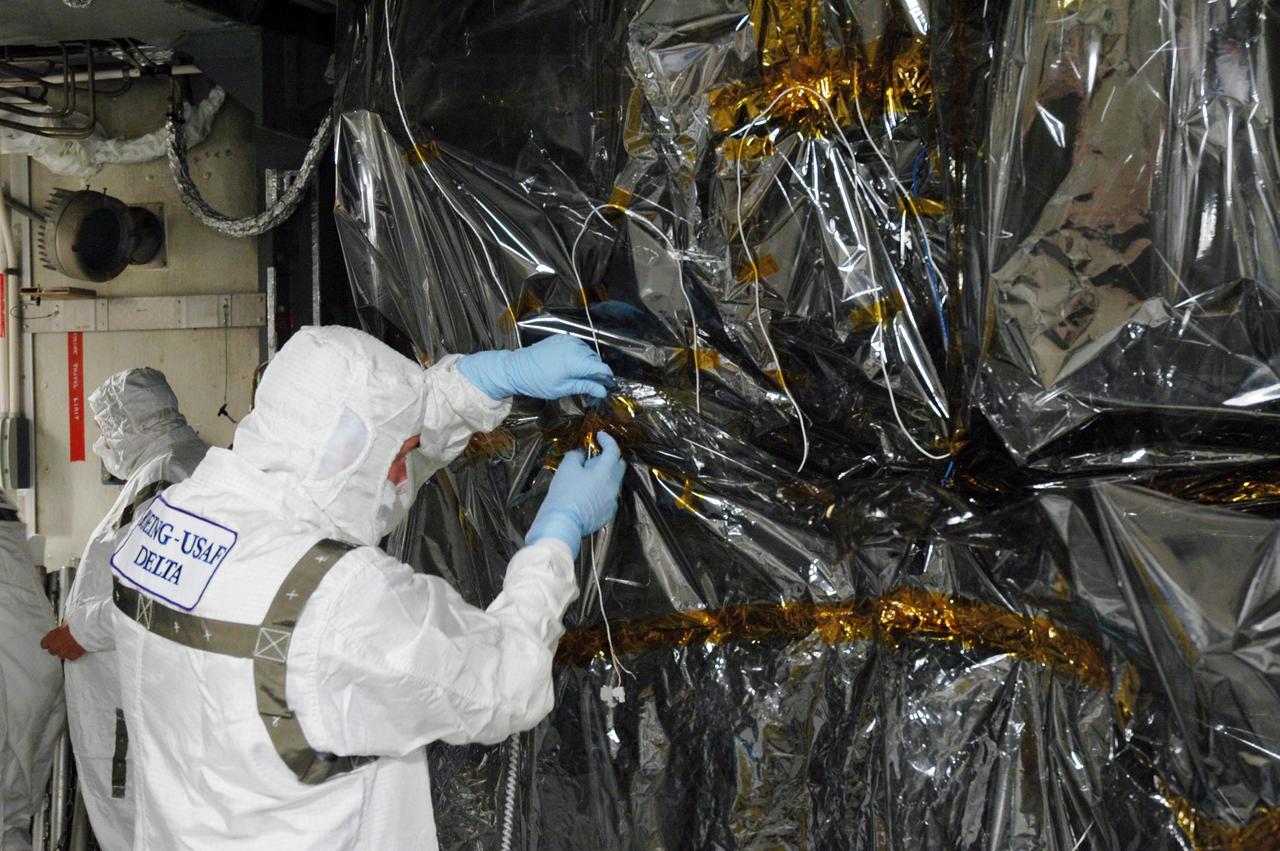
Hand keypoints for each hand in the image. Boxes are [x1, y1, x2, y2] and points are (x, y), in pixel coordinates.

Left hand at [40, 623, 85, 661]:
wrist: (85, 632)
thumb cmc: (75, 626)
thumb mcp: (64, 625)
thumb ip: (60, 630)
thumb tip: (62, 629)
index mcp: (50, 638)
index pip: (44, 644)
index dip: (48, 643)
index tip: (52, 641)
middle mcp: (54, 647)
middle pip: (52, 651)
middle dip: (57, 648)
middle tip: (64, 643)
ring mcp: (62, 653)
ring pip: (61, 655)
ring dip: (65, 651)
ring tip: (72, 645)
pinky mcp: (71, 657)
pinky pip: (71, 657)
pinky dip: (74, 654)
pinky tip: (77, 648)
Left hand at [459, 335, 612, 401]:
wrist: (516, 368)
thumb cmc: (537, 382)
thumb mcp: (562, 389)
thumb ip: (585, 387)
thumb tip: (603, 391)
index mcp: (575, 361)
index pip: (601, 368)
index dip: (606, 378)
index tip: (605, 387)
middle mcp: (574, 346)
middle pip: (595, 359)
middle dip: (596, 371)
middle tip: (590, 385)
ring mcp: (568, 340)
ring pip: (588, 352)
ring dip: (587, 363)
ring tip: (578, 375)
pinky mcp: (561, 337)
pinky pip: (578, 346)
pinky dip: (579, 355)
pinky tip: (570, 365)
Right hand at [526, 432, 625, 557]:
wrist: (563, 523)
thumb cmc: (564, 494)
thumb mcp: (567, 468)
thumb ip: (576, 456)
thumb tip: (581, 455)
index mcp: (606, 472)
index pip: (613, 450)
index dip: (607, 440)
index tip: (600, 436)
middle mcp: (614, 486)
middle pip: (619, 466)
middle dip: (609, 457)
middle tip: (593, 457)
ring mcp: (612, 501)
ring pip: (613, 482)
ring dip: (604, 475)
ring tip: (587, 476)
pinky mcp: (607, 513)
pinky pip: (608, 496)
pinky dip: (601, 490)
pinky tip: (587, 493)